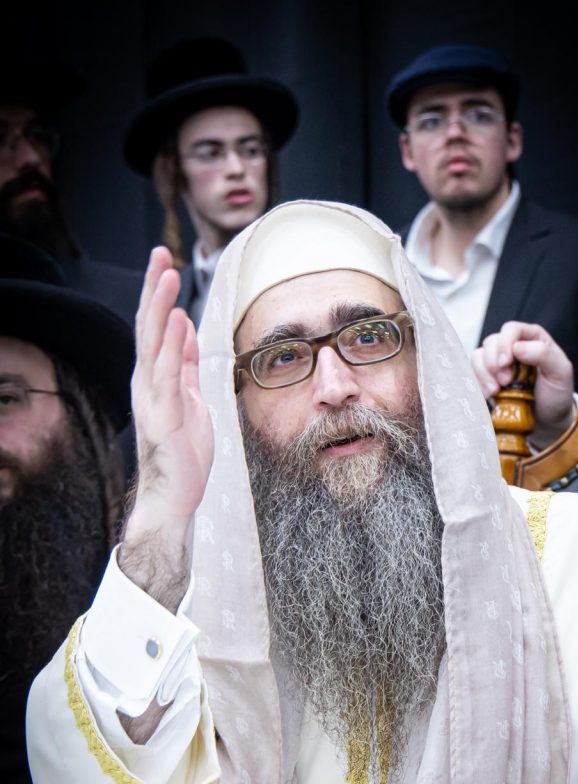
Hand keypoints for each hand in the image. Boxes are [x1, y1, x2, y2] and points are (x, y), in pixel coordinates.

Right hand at [120, 247, 214, 609]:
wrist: (174, 496)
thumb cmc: (183, 451)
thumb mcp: (190, 398)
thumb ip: (184, 365)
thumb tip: (183, 327)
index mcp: (156, 378)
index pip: (155, 328)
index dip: (159, 295)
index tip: (165, 262)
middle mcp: (148, 383)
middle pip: (148, 327)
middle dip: (154, 289)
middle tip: (159, 253)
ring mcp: (152, 399)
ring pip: (153, 344)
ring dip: (160, 308)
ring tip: (165, 276)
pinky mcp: (162, 417)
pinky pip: (167, 376)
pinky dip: (170, 347)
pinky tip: (176, 323)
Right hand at [471, 321, 575, 446]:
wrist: (547, 421)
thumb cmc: (556, 394)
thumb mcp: (561, 373)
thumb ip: (544, 354)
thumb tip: (517, 347)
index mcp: (533, 339)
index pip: (511, 329)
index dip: (505, 343)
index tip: (506, 363)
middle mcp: (513, 347)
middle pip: (492, 342)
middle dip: (494, 362)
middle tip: (506, 382)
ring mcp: (498, 363)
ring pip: (478, 356)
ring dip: (484, 374)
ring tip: (497, 391)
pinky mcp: (488, 378)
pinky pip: (473, 373)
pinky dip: (478, 384)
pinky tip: (490, 395)